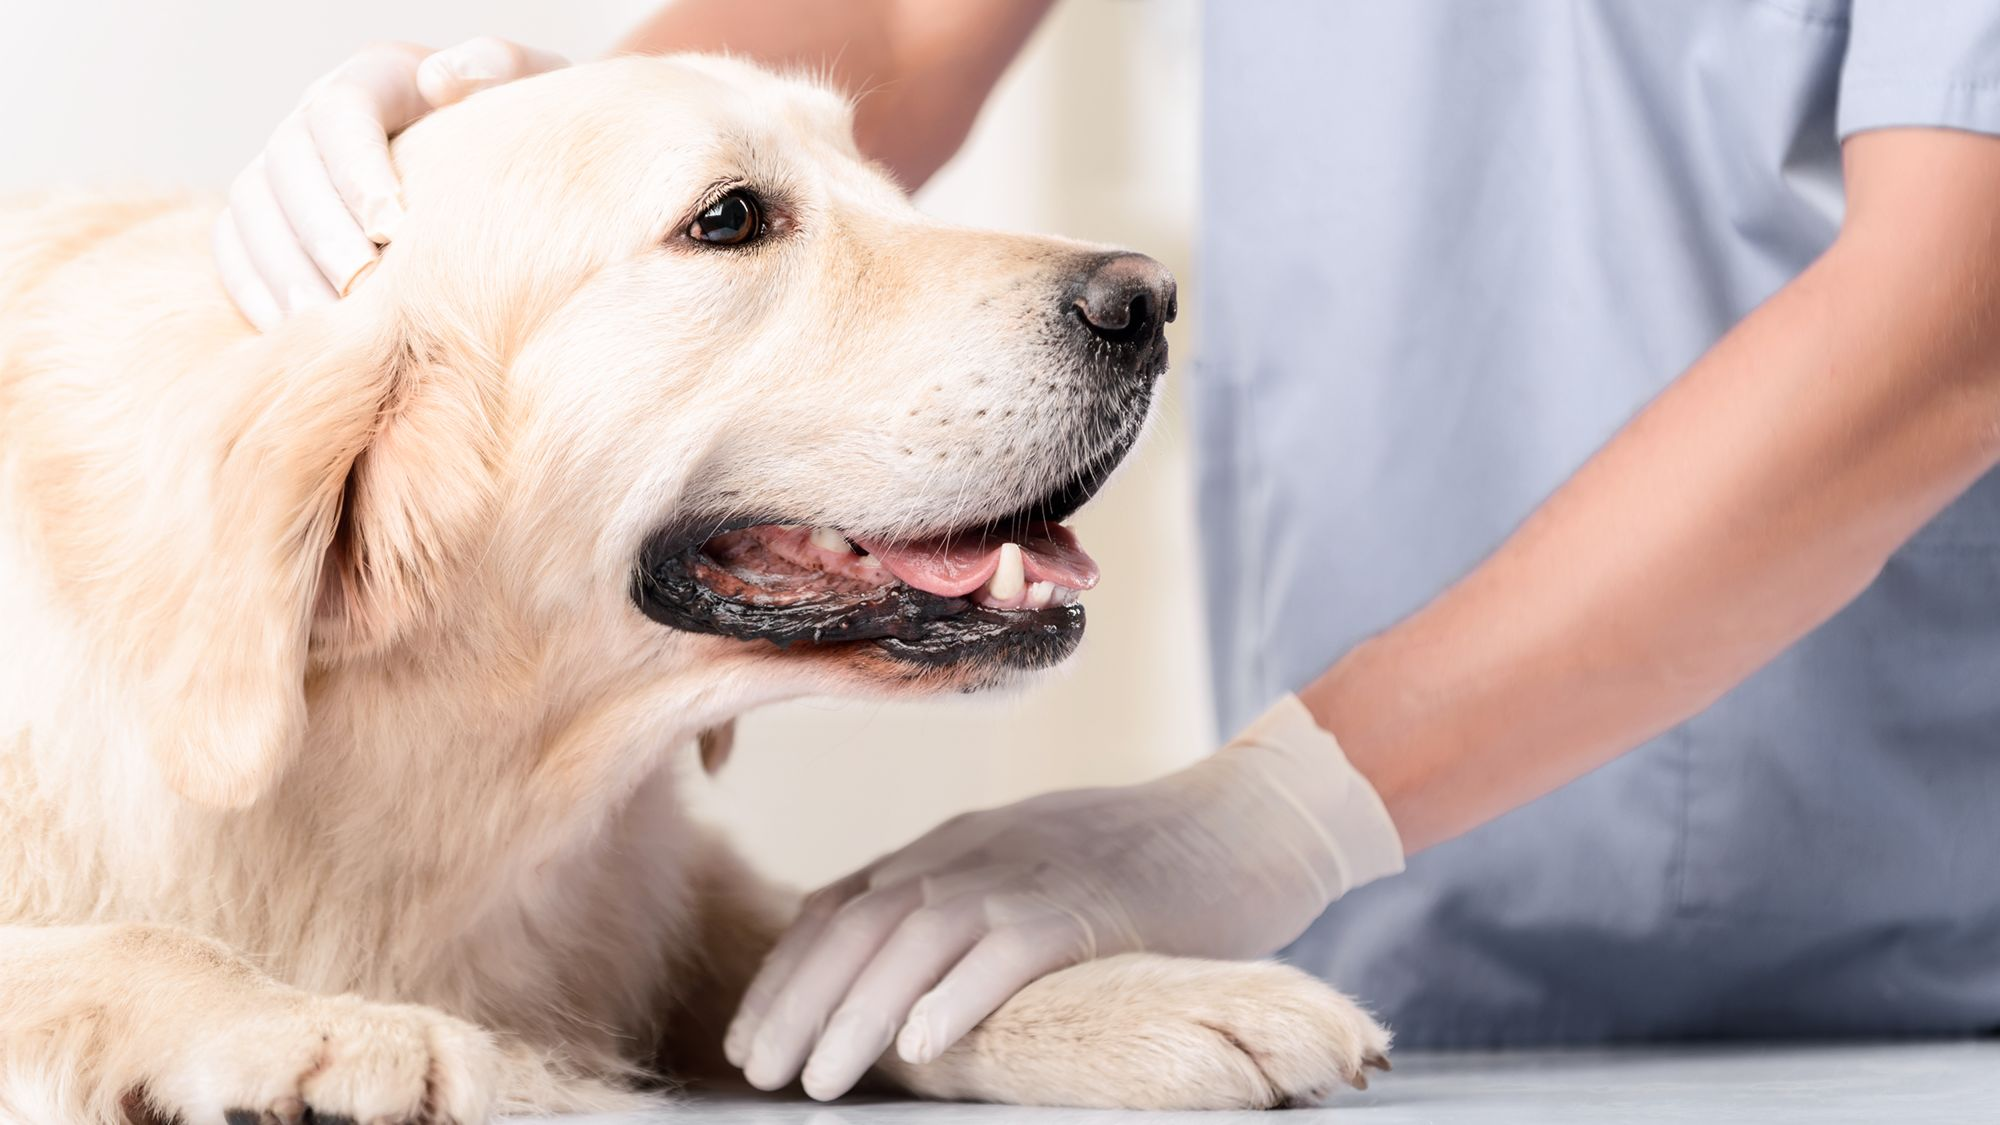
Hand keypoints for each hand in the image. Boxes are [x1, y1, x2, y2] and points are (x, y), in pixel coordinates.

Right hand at [213, 37, 565, 328]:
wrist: (504, 188)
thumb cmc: (518, 144)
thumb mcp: (531, 95)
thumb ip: (499, 71)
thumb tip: (441, 79)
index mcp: (378, 79)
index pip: (344, 110)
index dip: (359, 168)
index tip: (394, 226)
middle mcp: (317, 119)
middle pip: (288, 163)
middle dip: (320, 228)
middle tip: (361, 284)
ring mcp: (283, 172)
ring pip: (252, 210)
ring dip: (283, 269)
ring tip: (326, 323)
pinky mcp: (265, 223)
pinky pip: (234, 252)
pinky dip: (254, 292)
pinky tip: (293, 336)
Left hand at [725, 694, 1405, 1100]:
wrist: (1249, 820)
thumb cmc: (1142, 862)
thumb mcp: (1027, 870)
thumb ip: (961, 909)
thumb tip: (891, 984)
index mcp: (955, 846)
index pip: (841, 904)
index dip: (786, 973)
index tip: (749, 1036)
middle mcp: (976, 852)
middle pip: (862, 923)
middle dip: (799, 1000)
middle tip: (759, 1070)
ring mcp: (1034, 873)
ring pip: (919, 936)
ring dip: (859, 1010)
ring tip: (818, 1076)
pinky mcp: (1094, 905)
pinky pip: (1012, 947)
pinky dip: (960, 993)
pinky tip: (923, 1044)